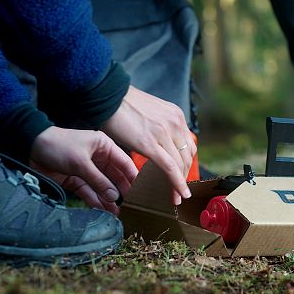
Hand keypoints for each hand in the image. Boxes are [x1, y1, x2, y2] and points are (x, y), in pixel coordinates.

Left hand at [30, 127, 138, 213]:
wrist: (29, 148)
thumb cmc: (57, 146)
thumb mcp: (80, 163)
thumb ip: (98, 181)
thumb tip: (113, 197)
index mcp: (103, 146)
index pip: (124, 163)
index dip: (133, 177)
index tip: (141, 192)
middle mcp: (98, 157)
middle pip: (114, 177)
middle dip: (121, 191)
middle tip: (130, 206)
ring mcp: (87, 169)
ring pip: (102, 186)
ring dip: (108, 199)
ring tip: (117, 213)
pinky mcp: (75, 179)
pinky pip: (88, 191)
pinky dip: (94, 200)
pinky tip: (102, 210)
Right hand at [101, 85, 195, 204]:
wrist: (106, 96)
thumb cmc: (121, 104)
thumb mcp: (149, 112)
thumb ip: (158, 126)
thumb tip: (157, 140)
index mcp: (175, 115)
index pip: (187, 144)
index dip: (186, 163)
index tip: (182, 174)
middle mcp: (174, 123)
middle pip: (187, 156)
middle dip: (185, 176)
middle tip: (180, 190)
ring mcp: (164, 133)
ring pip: (180, 165)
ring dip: (180, 184)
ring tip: (177, 197)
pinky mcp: (151, 143)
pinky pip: (170, 168)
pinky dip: (176, 184)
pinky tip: (178, 195)